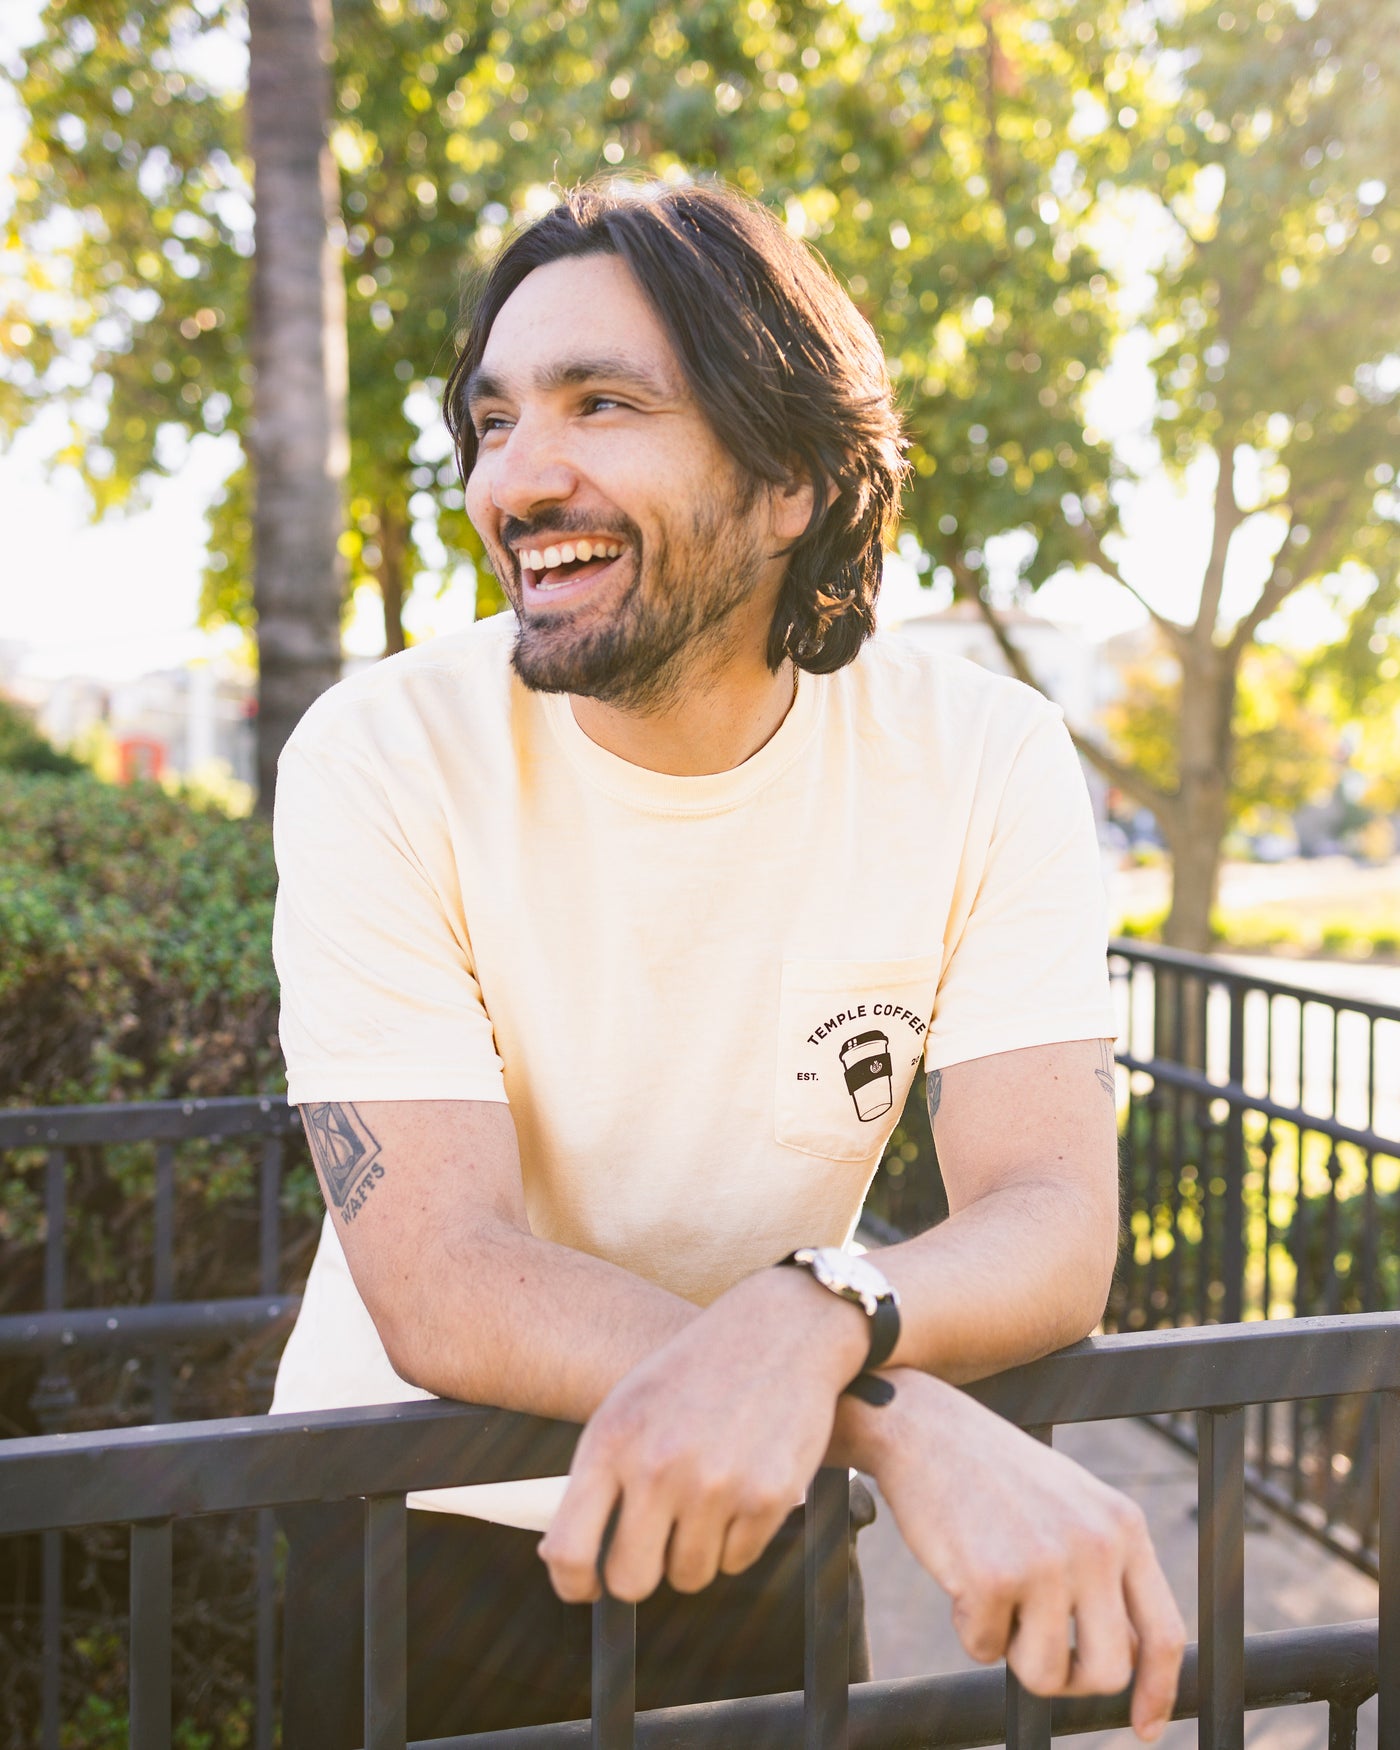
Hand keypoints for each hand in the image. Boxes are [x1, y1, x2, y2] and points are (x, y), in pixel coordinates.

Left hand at [538, 1267, 866, 1603]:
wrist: (780, 1330)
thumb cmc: (697, 1371)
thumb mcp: (628, 1405)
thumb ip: (596, 1477)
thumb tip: (563, 1558)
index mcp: (612, 1441)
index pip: (568, 1549)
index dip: (573, 1583)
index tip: (587, 1586)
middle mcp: (658, 1467)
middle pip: (631, 1581)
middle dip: (643, 1574)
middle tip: (658, 1545)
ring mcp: (715, 1485)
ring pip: (689, 1576)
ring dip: (697, 1552)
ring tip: (710, 1494)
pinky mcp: (768, 1497)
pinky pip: (739, 1561)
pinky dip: (740, 1538)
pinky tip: (744, 1485)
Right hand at [847, 1370, 1183, 1741]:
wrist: (925, 1430)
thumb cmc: (995, 1473)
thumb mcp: (1073, 1505)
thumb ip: (1106, 1568)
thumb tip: (1124, 1663)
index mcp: (1123, 1525)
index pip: (1162, 1631)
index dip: (1157, 1691)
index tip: (1143, 1728)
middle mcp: (1095, 1545)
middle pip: (1107, 1672)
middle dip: (1071, 1680)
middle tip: (1037, 1653)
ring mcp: (1044, 1563)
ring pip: (1045, 1674)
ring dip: (1012, 1651)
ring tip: (994, 1597)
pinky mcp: (991, 1579)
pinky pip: (985, 1651)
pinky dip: (969, 1627)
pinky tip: (960, 1574)